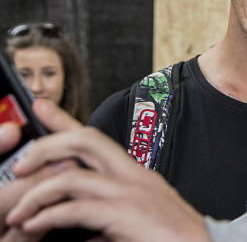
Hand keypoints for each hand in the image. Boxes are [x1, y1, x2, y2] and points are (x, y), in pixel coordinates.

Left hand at [6, 100, 209, 241]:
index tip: (42, 108)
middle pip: (86, 141)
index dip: (65, 121)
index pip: (96, 139)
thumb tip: (84, 233)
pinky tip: (35, 225)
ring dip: (37, 194)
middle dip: (46, 146)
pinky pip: (77, 209)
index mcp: (136, 177)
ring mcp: (132, 193)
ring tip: (19, 214)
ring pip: (73, 175)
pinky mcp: (127, 213)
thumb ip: (109, 221)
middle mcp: (134, 177)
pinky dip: (48, 216)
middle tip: (20, 165)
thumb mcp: (136, 225)